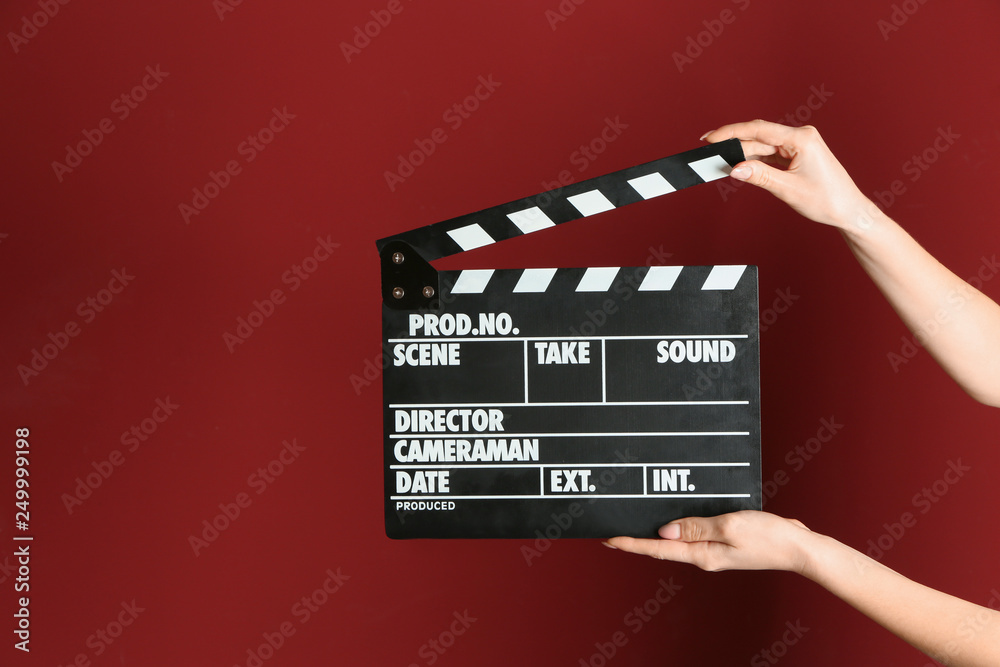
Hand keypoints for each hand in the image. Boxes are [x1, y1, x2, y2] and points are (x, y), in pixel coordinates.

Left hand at [605, 511, 814, 573]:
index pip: (657, 549)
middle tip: (613, 529)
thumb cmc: (769, 537)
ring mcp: (714, 548)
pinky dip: (681, 523)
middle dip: (638, 538)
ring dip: (657, 530)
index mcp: (702, 555)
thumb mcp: (729, 527)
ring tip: (636, 520)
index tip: (608, 539)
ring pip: (678, 538)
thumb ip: (695, 527)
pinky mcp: (724, 539)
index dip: (631, 543)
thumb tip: (663, 530)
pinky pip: (696, 531)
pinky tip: (674, 516)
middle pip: (663, 546)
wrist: (798, 546)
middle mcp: (704, 554)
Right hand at [702, 120, 875, 230]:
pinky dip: (755, 161)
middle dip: (734, 145)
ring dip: (743, 155)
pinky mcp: (797, 155)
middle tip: (710, 153)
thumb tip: (735, 168)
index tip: (710, 137)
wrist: (849, 211)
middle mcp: (801, 137)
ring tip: (722, 163)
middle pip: (758, 137)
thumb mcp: (788, 189)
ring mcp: (799, 145)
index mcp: (802, 138)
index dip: (731, 132)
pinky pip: (770, 154)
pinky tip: (741, 166)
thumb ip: (759, 176)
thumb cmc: (828, 200)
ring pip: (763, 147)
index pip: (759, 130)